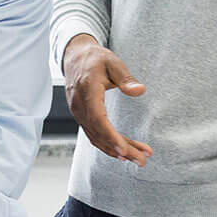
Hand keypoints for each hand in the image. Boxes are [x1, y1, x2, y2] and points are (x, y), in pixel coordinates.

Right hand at [61, 35, 150, 166]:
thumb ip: (126, 78)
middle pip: (99, 133)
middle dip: (121, 149)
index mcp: (88, 91)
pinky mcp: (82, 116)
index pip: (97, 118)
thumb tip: (140, 90)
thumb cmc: (95, 59)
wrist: (74, 57)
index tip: (124, 149)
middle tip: (141, 160)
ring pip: (96, 137)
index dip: (110, 135)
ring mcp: (78, 113)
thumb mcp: (113, 63)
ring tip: (138, 158)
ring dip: (116, 150)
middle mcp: (79, 106)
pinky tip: (122, 151)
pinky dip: (107, 145)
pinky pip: (94, 134)